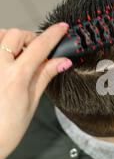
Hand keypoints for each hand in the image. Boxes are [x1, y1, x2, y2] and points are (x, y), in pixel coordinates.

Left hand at [0, 23, 71, 158]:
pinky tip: (6, 62)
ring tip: (18, 58)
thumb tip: (61, 62)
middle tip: (37, 53)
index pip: (39, 47)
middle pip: (16, 34)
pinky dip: (1, 49)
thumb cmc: (6, 129)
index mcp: (15, 78)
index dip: (53, 35)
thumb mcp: (32, 102)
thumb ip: (44, 76)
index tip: (62, 28)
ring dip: (12, 41)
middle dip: (30, 38)